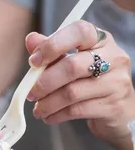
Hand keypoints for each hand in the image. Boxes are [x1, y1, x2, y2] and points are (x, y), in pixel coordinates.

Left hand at [26, 20, 134, 144]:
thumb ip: (52, 51)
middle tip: (31, 94)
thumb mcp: (72, 61)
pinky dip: (56, 115)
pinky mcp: (113, 107)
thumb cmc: (90, 81)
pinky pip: (77, 111)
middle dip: (44, 82)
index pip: (79, 32)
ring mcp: (116, 83)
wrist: (118, 110)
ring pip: (72, 93)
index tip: (33, 61)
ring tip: (38, 109)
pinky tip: (48, 117)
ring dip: (48, 103)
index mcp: (101, 40)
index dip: (52, 45)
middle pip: (72, 67)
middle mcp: (114, 58)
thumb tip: (31, 40)